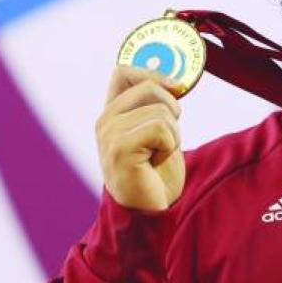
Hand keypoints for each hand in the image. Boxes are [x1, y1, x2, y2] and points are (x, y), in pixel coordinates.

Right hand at [95, 65, 184, 211]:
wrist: (151, 211)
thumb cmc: (156, 173)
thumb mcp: (158, 130)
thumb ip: (157, 106)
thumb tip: (176, 83)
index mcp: (112, 113)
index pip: (122, 72)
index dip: (151, 72)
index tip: (175, 87)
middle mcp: (105, 120)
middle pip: (150, 86)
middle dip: (172, 110)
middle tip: (166, 139)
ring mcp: (109, 133)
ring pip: (161, 111)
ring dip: (173, 135)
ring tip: (158, 155)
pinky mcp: (119, 148)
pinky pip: (161, 128)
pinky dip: (169, 145)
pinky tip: (155, 162)